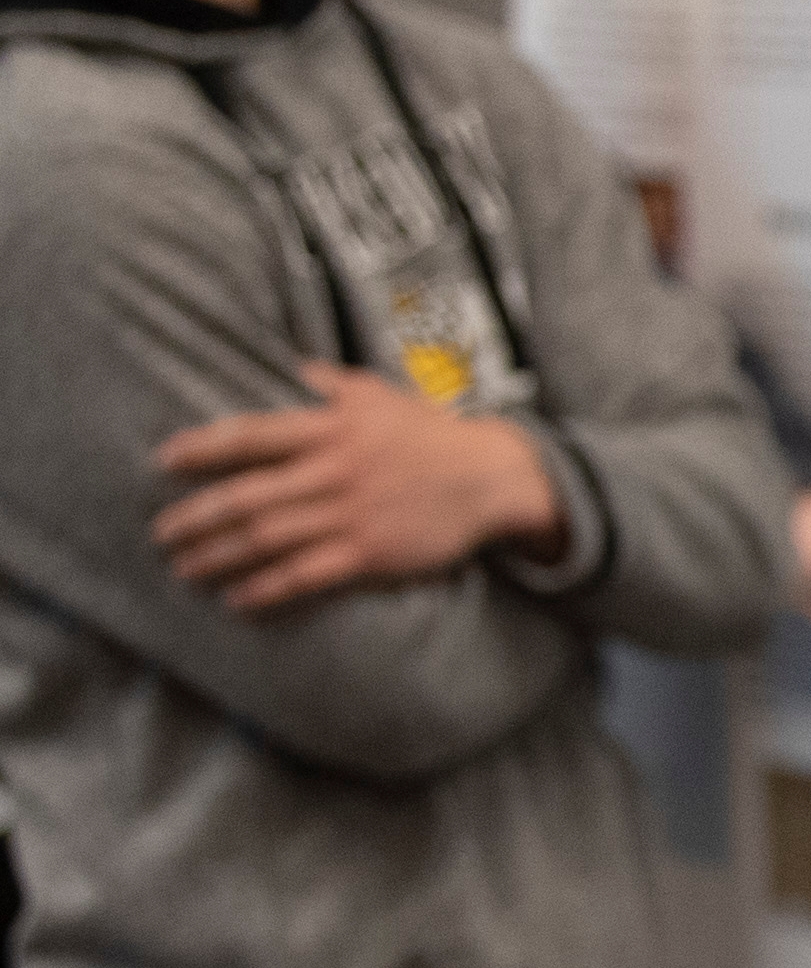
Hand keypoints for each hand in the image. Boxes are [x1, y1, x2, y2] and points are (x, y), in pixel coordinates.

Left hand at [149, 364, 564, 612]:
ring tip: (184, 569)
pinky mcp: (370, 554)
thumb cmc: (431, 434)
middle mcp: (334, 471)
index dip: (203, 448)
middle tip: (161, 533)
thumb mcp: (381, 394)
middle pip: (247, 497)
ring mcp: (351, 515)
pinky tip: (237, 599)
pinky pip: (305, 575)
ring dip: (217, 557)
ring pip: (266, 539)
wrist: (492, 477)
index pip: (252, 436)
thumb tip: (292, 368)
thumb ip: (332, 383)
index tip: (165, 461)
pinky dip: (265, 589)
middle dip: (196, 518)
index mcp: (333, 428)